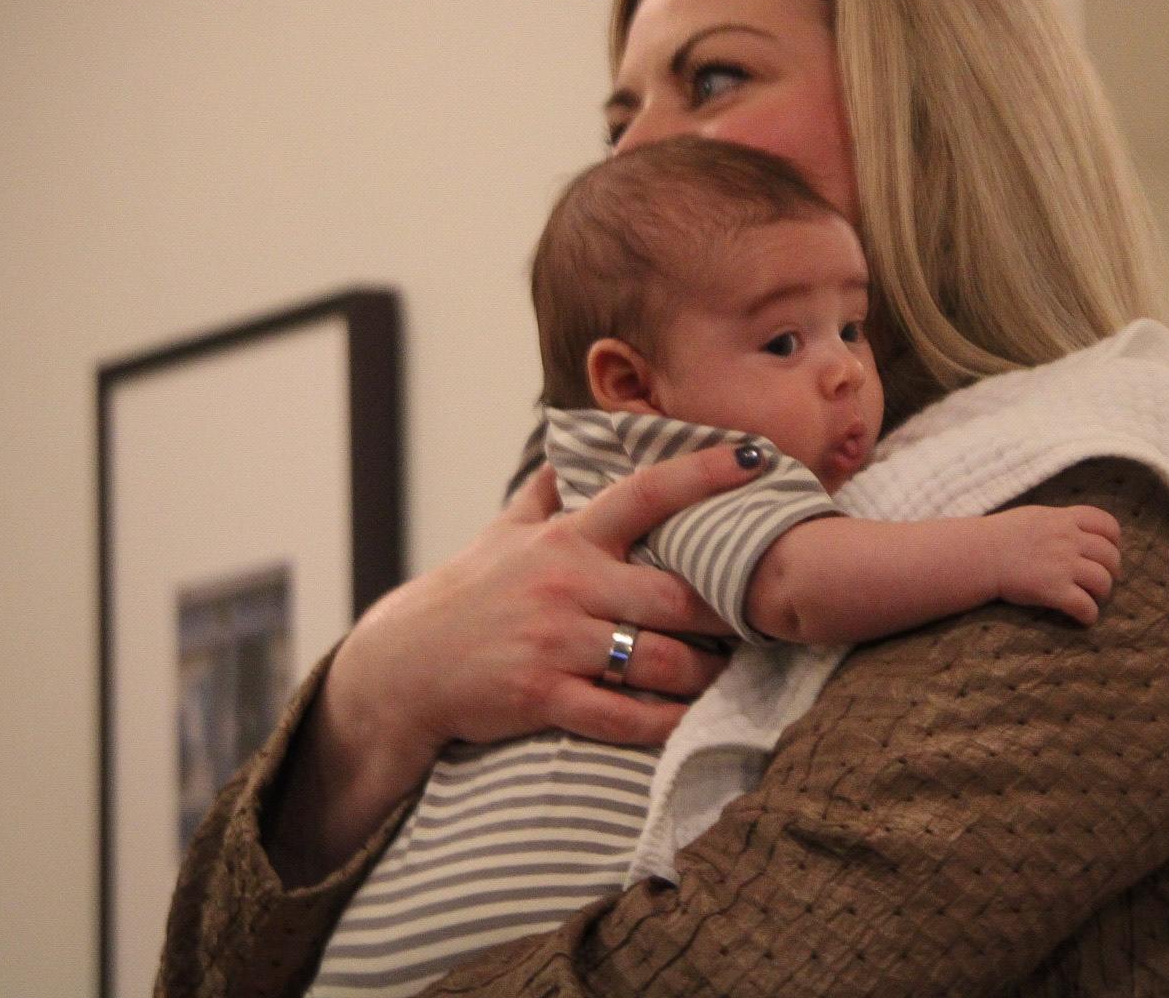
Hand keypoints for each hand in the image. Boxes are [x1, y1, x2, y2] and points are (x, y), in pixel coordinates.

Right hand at [270, 443, 763, 884]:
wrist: (403, 666)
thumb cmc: (468, 594)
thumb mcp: (502, 534)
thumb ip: (543, 494)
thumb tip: (566, 446)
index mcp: (566, 538)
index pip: (645, 494)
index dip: (702, 474)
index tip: (754, 458)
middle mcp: (566, 584)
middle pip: (675, 596)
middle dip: (727, 610)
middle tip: (765, 615)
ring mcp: (555, 643)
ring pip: (659, 660)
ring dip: (705, 673)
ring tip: (729, 674)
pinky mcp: (543, 697)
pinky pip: (621, 716)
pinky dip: (663, 722)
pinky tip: (689, 720)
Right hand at [987, 504, 1120, 624]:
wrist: (979, 554)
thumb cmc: (1001, 535)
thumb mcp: (1035, 516)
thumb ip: (1060, 522)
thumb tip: (1077, 529)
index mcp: (1064, 520)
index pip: (1108, 525)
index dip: (1114, 540)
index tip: (1109, 550)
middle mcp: (1069, 540)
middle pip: (1110, 556)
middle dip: (1111, 570)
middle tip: (1102, 580)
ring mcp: (1063, 565)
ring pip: (1103, 582)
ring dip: (1102, 593)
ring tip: (1092, 597)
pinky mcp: (1054, 590)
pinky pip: (1085, 607)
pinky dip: (1089, 615)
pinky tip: (1083, 617)